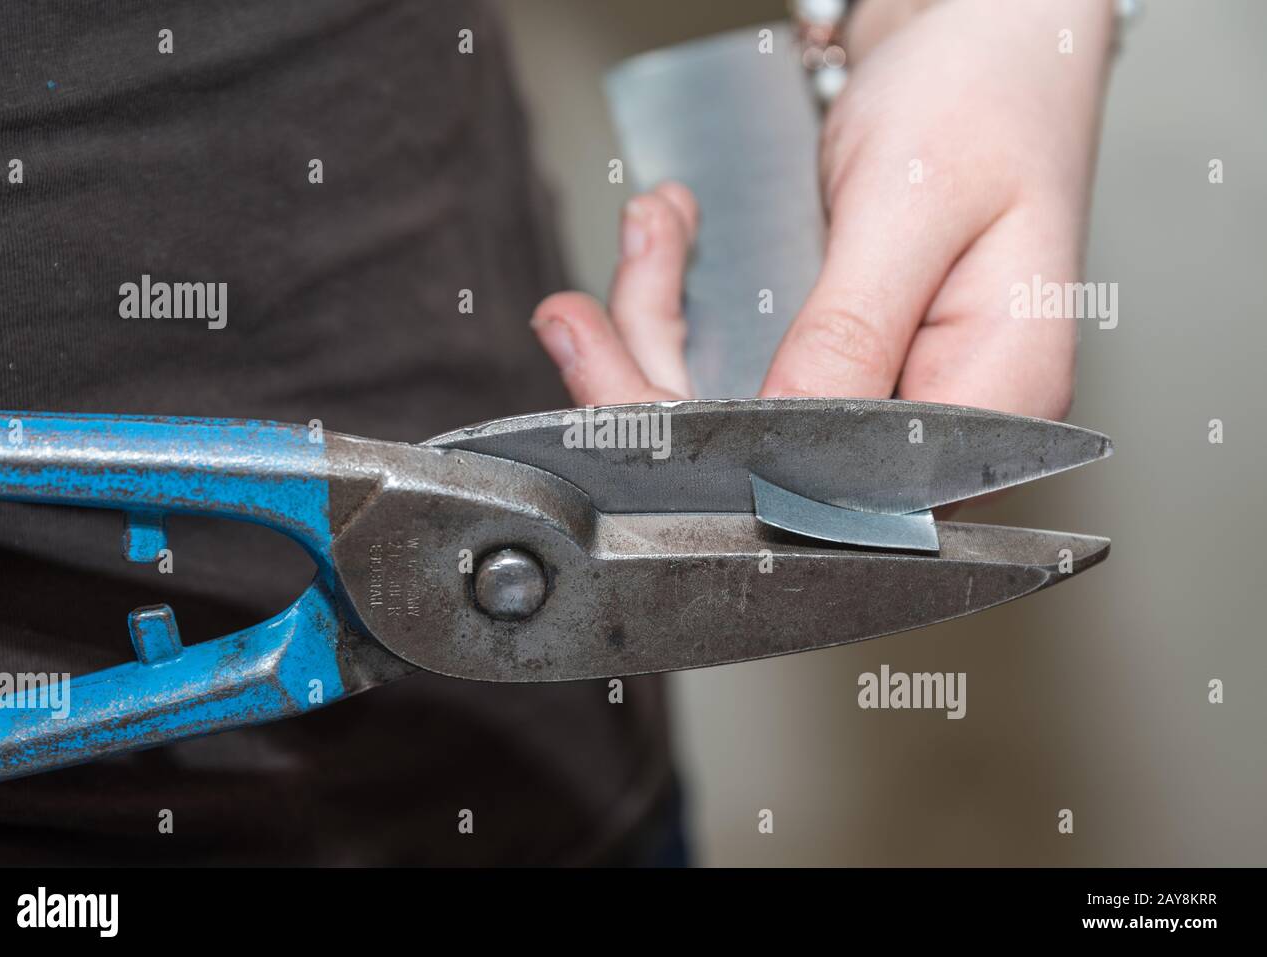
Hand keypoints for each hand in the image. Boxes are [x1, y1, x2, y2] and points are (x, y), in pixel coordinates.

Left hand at [533, 0, 1113, 421]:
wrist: (985, 31)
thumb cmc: (987, 91)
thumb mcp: (913, 205)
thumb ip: (851, 330)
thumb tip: (783, 440)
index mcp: (994, 398)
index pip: (841, 486)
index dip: (723, 459)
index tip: (631, 393)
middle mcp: (939, 411)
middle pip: (771, 461)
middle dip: (658, 383)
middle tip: (582, 324)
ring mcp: (887, 386)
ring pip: (736, 410)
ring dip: (659, 325)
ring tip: (643, 236)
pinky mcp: (840, 355)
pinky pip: (739, 361)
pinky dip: (683, 303)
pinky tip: (666, 240)